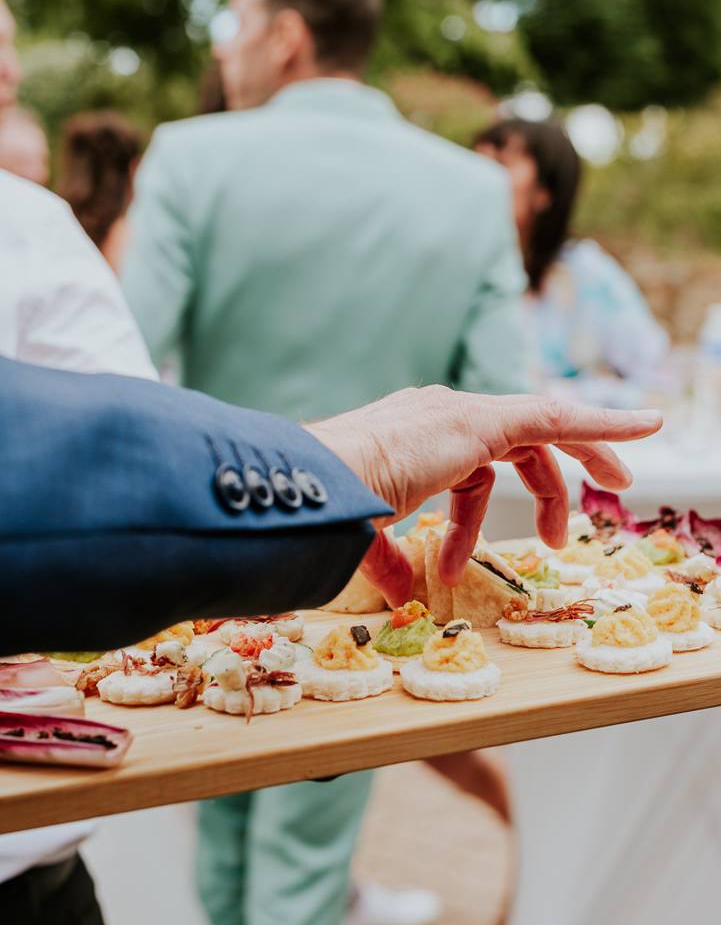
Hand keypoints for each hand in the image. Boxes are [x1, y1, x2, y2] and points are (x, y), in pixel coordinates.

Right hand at [307, 386, 661, 606]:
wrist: (314, 484)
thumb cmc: (325, 512)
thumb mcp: (363, 538)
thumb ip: (388, 559)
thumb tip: (403, 592)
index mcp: (410, 437)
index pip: (467, 464)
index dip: (490, 494)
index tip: (503, 535)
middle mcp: (437, 417)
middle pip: (513, 443)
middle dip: (544, 484)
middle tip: (559, 534)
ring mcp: (459, 416)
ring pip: (542, 427)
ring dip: (579, 464)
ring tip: (601, 505)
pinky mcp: (480, 421)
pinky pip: (555, 418)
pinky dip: (602, 423)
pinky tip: (645, 426)